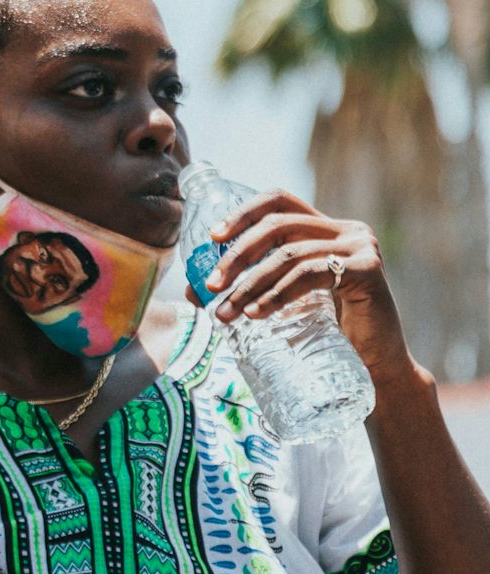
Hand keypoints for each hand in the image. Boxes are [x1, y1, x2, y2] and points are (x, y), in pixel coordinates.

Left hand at [207, 188, 410, 381]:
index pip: (280, 202)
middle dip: (237, 254)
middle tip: (210, 286)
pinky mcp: (368, 270)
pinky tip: (255, 313)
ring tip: (226, 314)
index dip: (243, 212)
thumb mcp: (289, 303)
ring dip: (250, 284)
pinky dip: (277, 294)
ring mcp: (361, 247)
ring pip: (288, 254)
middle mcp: (347, 230)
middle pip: (278, 226)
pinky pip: (310, 274)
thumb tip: (194, 291)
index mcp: (327, 229)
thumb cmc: (331, 338)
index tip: (212, 237)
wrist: (378, 371)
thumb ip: (256, 288)